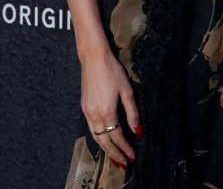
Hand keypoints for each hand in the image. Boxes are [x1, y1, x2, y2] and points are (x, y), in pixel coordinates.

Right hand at [80, 48, 139, 167]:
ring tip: (115, 157)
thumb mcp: (127, 91)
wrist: (93, 59)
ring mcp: (87, 112)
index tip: (133, 157)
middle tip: (124, 164)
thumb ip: (132, 112)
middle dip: (114, 154)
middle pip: (104, 141)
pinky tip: (105, 140)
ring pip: (96, 136)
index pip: (116, 136)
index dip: (125, 148)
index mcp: (106, 111)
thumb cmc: (113, 72)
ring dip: (105, 148)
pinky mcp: (84, 108)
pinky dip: (99, 138)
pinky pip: (91, 129)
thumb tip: (138, 131)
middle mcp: (94, 115)